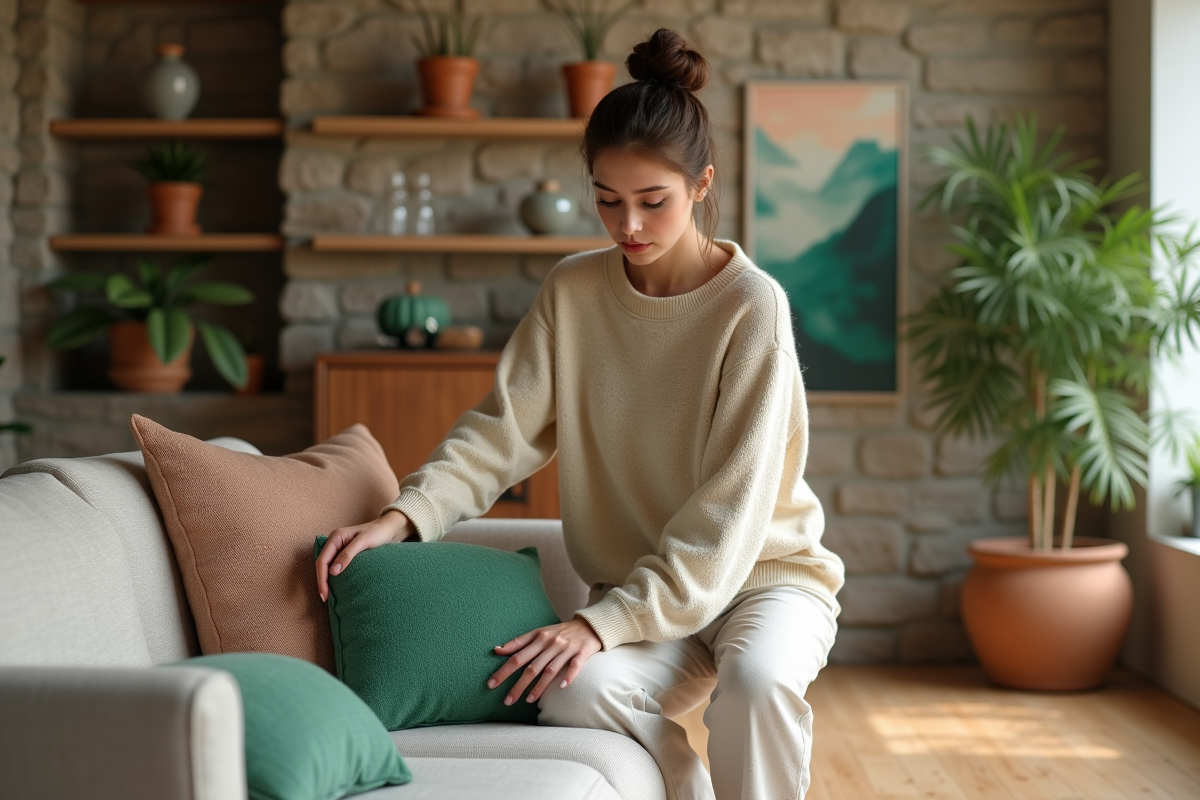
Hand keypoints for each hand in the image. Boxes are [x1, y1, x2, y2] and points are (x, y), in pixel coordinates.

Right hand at [315, 509, 413, 601]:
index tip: (324, 593)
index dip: (322, 577)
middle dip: (322, 581)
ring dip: (326, 579)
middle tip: (325, 598)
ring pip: (327, 566)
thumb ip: (348, 554)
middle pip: (322, 564)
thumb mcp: (363, 542)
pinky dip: (334, 576)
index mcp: (336, 537)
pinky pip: (335, 565)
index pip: (322, 560)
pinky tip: (336, 585)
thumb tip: (333, 571)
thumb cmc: (377, 532)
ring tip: (328, 595)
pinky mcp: (346, 553)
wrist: (389, 529)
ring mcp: (340, 548)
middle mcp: (335, 542)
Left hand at [487, 617, 602, 705]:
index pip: (517, 655)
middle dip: (517, 684)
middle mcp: (551, 642)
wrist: (589, 625)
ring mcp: (567, 648)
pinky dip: (568, 676)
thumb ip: (519, 642)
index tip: (491, 684)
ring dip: (539, 686)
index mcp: (539, 637)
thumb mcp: (539, 632)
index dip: (504, 670)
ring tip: (528, 701)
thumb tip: (497, 650)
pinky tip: (562, 687)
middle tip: (506, 701)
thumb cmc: (560, 632)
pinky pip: (575, 666)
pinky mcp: (582, 652)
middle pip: (531, 666)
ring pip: (550, 669)